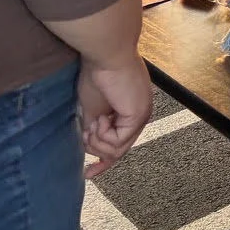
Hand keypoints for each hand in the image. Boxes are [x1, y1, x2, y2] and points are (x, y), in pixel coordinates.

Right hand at [78, 55, 152, 177]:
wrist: (106, 55)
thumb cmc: (97, 74)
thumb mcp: (92, 108)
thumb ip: (94, 128)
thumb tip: (89, 145)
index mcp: (131, 110)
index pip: (121, 142)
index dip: (104, 161)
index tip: (88, 174)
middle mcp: (140, 114)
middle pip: (118, 150)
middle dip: (96, 147)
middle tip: (87, 132)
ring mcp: (142, 115)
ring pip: (117, 150)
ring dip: (98, 140)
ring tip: (94, 121)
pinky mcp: (139, 116)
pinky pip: (118, 142)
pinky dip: (103, 136)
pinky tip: (100, 120)